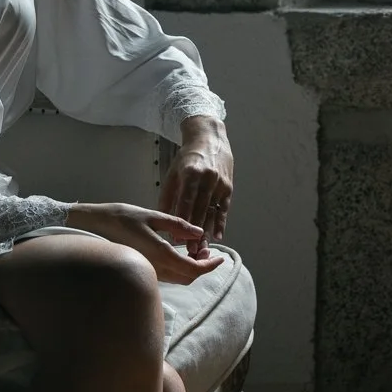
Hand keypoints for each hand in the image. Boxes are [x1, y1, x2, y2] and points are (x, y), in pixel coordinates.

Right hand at [65, 200, 222, 283]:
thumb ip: (178, 226)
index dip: (210, 266)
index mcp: (160, 255)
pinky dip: (180, 267)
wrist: (91, 227)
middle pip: (188, 278)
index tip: (220, 257)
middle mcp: (155, 269)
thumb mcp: (152, 216)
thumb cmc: (121, 218)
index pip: (194, 270)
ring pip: (178, 278)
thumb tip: (199, 234)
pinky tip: (179, 250)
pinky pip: (168, 275)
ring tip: (194, 246)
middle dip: (202, 265)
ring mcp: (148, 272)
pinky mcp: (143, 271)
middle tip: (205, 246)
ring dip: (191, 266)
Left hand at [160, 115, 233, 248]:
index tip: (176, 238)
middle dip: (195, 232)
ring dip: (207, 231)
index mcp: (191, 174)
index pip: (186, 201)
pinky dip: (221, 223)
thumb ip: (168, 195)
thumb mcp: (174, 172)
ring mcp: (220, 183)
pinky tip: (218, 236)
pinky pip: (224, 208)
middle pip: (200, 210)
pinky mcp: (229, 187)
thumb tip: (162, 219)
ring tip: (201, 249)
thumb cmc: (188, 157)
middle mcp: (207, 178)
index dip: (182, 221)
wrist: (210, 139)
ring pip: (213, 212)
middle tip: (190, 251)